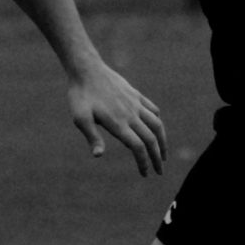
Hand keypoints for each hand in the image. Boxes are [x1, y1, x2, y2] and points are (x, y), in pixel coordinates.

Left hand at [67, 62, 166, 176]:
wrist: (87, 69)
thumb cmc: (80, 96)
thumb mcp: (80, 119)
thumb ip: (92, 137)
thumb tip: (98, 155)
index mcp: (118, 123)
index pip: (137, 147)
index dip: (143, 162)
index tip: (145, 174)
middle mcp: (131, 114)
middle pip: (151, 139)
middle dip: (157, 157)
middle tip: (159, 172)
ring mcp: (135, 104)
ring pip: (157, 125)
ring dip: (163, 141)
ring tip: (163, 154)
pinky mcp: (135, 95)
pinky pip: (152, 110)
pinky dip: (157, 122)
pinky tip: (156, 129)